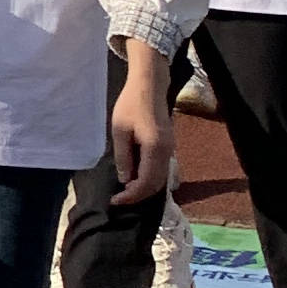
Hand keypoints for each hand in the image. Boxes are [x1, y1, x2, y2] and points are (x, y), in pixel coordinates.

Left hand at [109, 46, 174, 206]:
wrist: (150, 86)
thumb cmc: (131, 105)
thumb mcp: (120, 130)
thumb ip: (123, 157)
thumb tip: (125, 180)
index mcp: (155, 149)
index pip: (146, 183)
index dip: (131, 196)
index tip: (115, 201)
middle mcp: (167, 153)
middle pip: (157, 185)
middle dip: (138, 196)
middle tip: (119, 199)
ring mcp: (171, 149)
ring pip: (161, 179)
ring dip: (145, 188)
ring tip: (126, 191)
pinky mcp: (169, 146)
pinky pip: (162, 170)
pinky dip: (150, 179)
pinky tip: (136, 177)